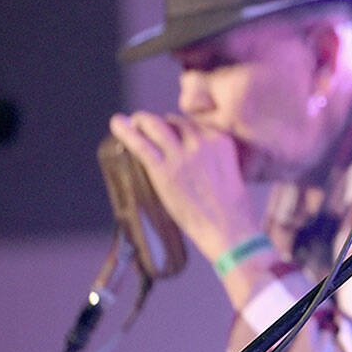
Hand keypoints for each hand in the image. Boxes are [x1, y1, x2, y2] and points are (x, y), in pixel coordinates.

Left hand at [108, 111, 258, 262]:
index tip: (172, 132)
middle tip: (146, 126)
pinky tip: (117, 123)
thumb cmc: (234, 212)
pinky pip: (141, 145)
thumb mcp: (233, 176)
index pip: (194, 124)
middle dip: (159, 122)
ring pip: (155, 126)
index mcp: (221, 142)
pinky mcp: (164, 170)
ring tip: (131, 123)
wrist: (231, 229)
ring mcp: (182, 155)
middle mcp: (202, 142)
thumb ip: (216, 164)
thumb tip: (196, 168)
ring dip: (141, 122)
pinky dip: (125, 132)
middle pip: (175, 121)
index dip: (180, 127)